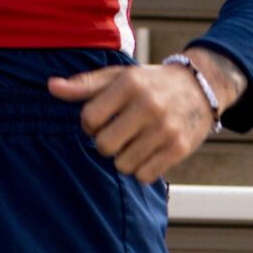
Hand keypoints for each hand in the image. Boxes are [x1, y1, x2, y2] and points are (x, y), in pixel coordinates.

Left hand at [48, 47, 242, 182]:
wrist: (201, 86)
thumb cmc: (150, 83)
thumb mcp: (119, 76)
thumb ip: (85, 85)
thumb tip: (52, 87)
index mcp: (129, 84)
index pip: (89, 119)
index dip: (90, 123)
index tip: (102, 119)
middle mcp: (148, 105)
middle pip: (104, 146)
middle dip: (106, 143)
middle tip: (118, 133)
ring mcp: (165, 128)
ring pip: (123, 164)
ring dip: (124, 158)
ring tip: (135, 142)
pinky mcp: (179, 148)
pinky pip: (145, 175)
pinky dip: (142, 169)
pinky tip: (149, 152)